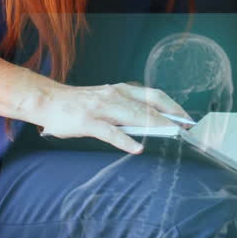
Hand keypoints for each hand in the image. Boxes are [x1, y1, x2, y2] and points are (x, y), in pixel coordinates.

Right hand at [36, 83, 191, 153]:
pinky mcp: (88, 122)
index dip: (173, 106)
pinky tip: (137, 148)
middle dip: (171, 117)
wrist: (48, 100)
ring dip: (155, 125)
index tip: (188, 118)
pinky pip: (110, 132)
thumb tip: (152, 124)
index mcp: (121, 89)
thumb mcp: (107, 100)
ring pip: (134, 115)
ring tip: (171, 134)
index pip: (155, 96)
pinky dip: (125, 140)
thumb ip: (126, 109)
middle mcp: (114, 95)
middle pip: (149, 106)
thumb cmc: (79, 104)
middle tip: (186, 129)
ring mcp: (102, 108)